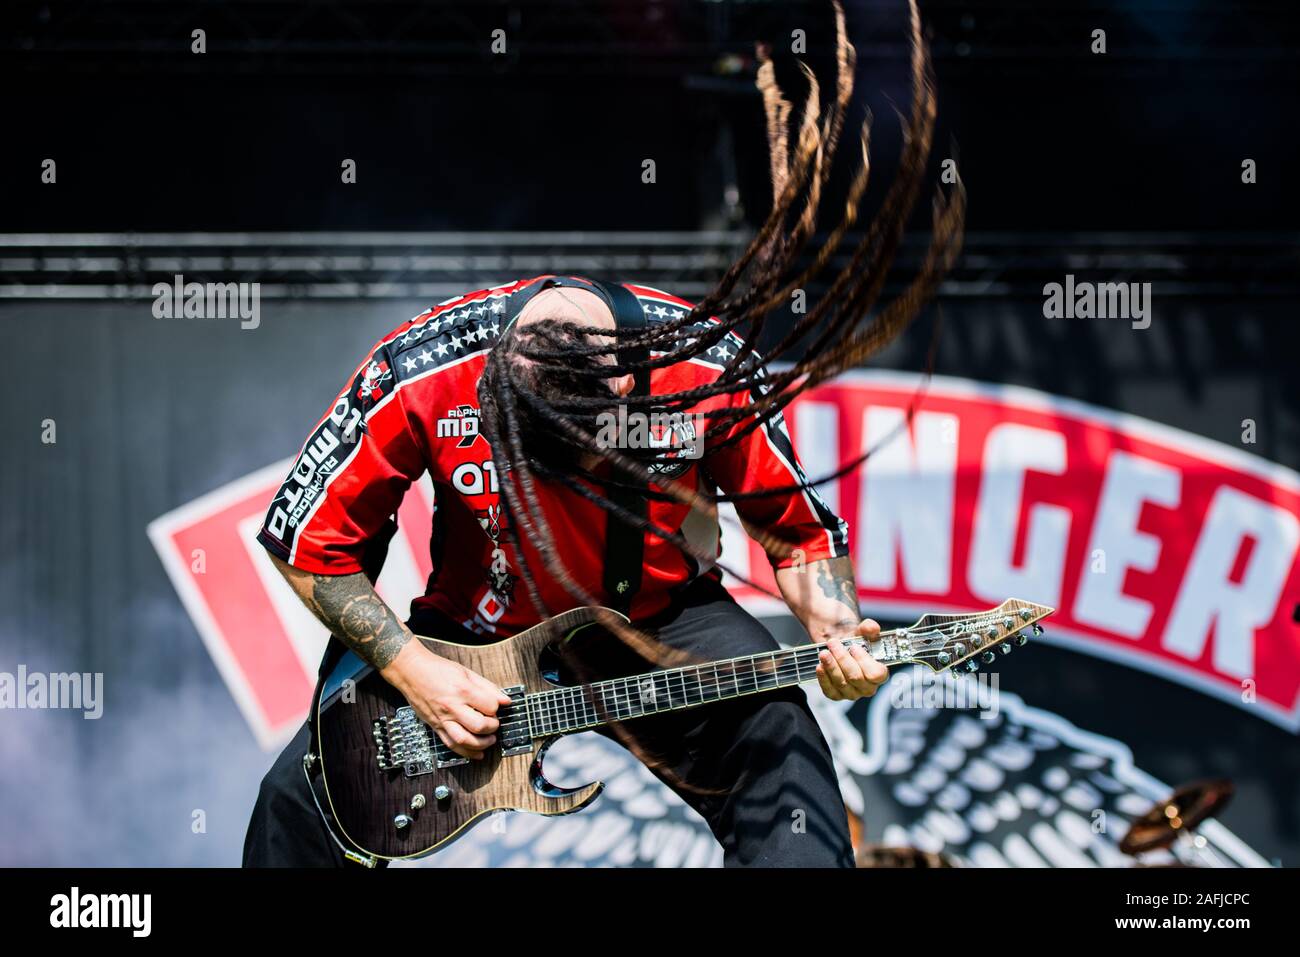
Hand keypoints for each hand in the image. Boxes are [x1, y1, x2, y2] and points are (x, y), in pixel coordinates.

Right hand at [381, 642, 511, 759]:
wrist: (411, 671)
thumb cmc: (437, 669)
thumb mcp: (466, 672)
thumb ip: (488, 687)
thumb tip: (506, 700)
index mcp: (462, 690)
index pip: (489, 706)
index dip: (497, 708)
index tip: (496, 706)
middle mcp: (452, 707)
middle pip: (478, 726)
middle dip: (492, 727)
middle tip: (495, 723)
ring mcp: (442, 718)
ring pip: (464, 740)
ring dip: (482, 744)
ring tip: (490, 740)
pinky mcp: (435, 726)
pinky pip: (451, 745)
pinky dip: (466, 753)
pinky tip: (477, 754)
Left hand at [816, 619, 886, 700]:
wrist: (837, 646)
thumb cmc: (853, 642)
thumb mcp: (861, 632)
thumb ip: (869, 628)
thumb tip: (872, 627)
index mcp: (879, 674)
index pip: (876, 674)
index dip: (864, 661)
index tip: (854, 647)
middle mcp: (867, 687)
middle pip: (856, 677)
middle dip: (843, 659)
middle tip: (834, 644)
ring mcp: (852, 693)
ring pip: (842, 683)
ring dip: (831, 666)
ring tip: (824, 652)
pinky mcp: (836, 695)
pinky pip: (830, 691)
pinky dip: (823, 678)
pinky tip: (819, 666)